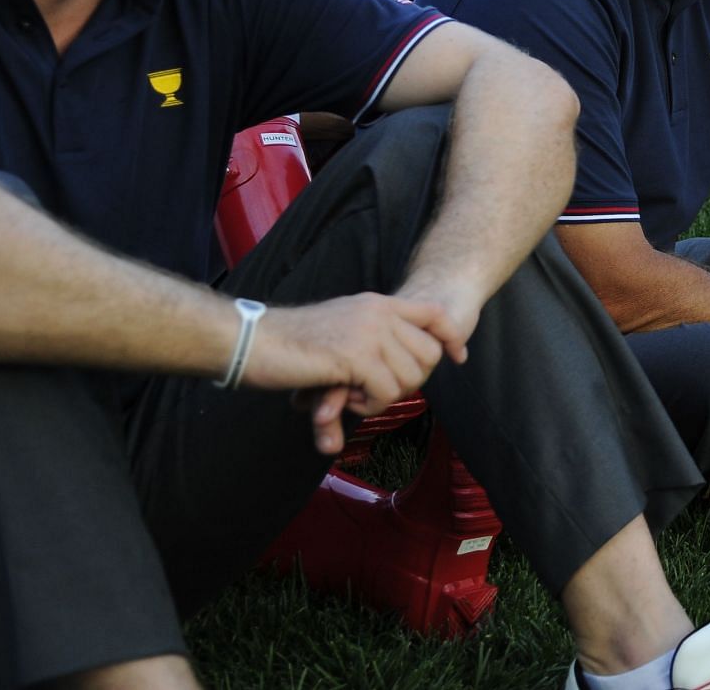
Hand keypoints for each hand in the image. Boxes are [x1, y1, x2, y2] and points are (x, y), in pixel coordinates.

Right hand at [241, 292, 464, 454]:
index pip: (436, 313)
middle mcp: (379, 312)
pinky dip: (368, 405)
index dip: (451, 337)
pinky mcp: (355, 356)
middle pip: (428, 356)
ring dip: (383, 398)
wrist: (250, 339)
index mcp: (377, 303)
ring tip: (353, 395)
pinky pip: (386, 392)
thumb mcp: (341, 326)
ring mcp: (369, 332)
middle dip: (410, 382)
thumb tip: (403, 367)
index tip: (458, 357)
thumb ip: (372, 337)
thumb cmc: (289, 342)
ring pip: (409, 378)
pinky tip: (346, 398)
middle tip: (377, 392)